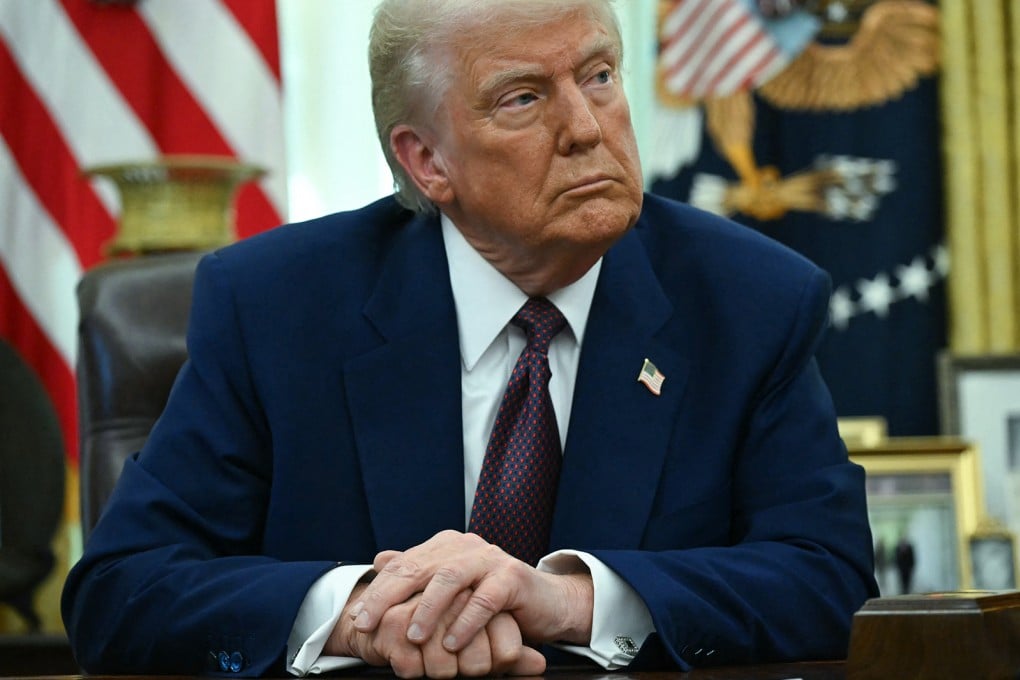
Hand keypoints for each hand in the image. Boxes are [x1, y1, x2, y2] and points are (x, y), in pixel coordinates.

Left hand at [350, 530, 593, 653]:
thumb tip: (379, 560)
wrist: (545, 603)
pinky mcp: (513, 577)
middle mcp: (465, 546)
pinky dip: (466, 622)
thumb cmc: (492, 601)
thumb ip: (418, 573)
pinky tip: (452, 643)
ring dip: (428, 609)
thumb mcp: (451, 590)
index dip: (377, 591)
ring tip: (412, 637)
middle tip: (368, 625)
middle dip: (389, 597)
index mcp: (446, 546)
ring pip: (450, 578)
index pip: (403, 564)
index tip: (356, 619)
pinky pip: (485, 599)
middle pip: (420, 567)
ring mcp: (490, 558)